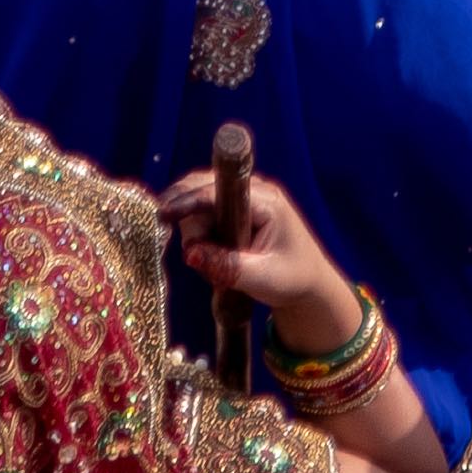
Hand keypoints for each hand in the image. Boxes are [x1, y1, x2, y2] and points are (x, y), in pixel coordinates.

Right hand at [160, 150, 363, 359]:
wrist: (308, 285)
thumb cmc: (291, 280)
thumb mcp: (261, 279)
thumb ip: (226, 267)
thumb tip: (190, 253)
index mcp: (265, 201)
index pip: (217, 191)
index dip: (188, 200)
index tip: (163, 214)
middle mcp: (254, 190)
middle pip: (201, 188)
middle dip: (189, 218)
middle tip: (194, 254)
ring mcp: (244, 198)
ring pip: (199, 202)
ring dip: (195, 231)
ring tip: (213, 262)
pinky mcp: (236, 210)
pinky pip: (204, 212)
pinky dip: (199, 232)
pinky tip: (210, 254)